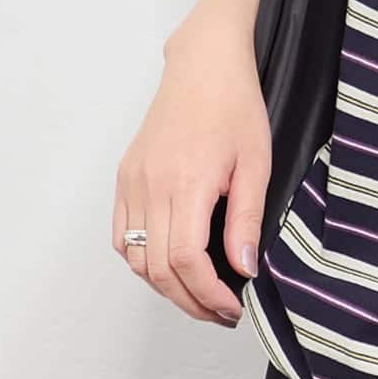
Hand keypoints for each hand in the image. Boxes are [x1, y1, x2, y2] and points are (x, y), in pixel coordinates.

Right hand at [111, 28, 269, 323]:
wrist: (204, 65)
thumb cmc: (235, 107)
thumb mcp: (257, 164)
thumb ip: (246, 220)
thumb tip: (242, 270)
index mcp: (187, 182)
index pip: (185, 261)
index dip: (207, 294)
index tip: (231, 308)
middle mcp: (150, 185)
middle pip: (157, 268)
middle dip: (189, 301)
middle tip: (219, 313)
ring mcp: (132, 181)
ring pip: (134, 257)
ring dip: (164, 286)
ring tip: (199, 295)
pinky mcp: (125, 177)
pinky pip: (121, 235)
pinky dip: (141, 260)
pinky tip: (170, 265)